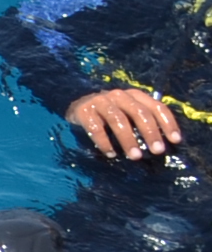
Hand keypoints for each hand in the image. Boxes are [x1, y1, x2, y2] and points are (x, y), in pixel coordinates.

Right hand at [66, 88, 183, 160]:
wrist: (77, 109)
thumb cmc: (110, 117)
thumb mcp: (129, 116)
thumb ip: (142, 124)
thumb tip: (161, 145)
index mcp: (135, 96)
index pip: (156, 107)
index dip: (167, 123)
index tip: (175, 141)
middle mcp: (118, 95)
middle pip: (139, 112)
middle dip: (150, 132)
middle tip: (157, 151)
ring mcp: (100, 101)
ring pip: (118, 120)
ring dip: (128, 139)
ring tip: (135, 156)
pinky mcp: (83, 111)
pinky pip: (96, 128)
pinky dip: (105, 142)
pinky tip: (111, 154)